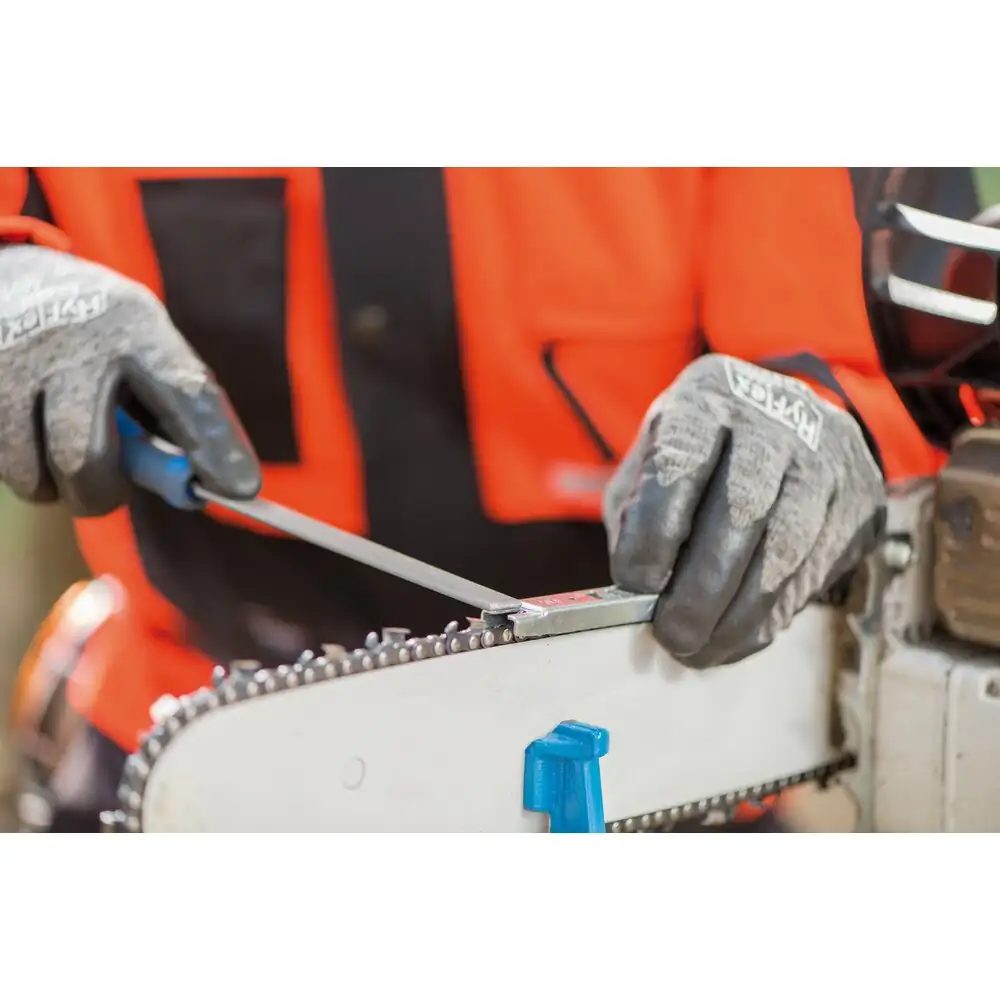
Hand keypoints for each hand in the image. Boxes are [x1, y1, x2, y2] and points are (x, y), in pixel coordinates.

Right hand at [0, 244, 260, 515]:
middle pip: (82, 453)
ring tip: (69, 462)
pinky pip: (5, 462)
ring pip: (33, 470)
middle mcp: (73, 341)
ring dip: (58, 487)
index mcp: (135, 326)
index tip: (240, 488)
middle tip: (112, 492)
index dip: (215, 447)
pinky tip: (35, 441)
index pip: (186, 393)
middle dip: (102, 493)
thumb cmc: (100, 328)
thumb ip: (178, 408)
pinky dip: (27, 470)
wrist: (12, 275)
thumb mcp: (146, 342)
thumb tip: (212, 485)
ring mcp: (13, 362)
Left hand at [603, 354, 885, 666]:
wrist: (781, 421)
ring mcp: (827, 458)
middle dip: (702, 590)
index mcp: (707, 401)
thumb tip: (639, 595)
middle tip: (671, 636)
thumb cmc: (696, 455)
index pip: (681, 466)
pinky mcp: (860, 500)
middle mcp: (774, 421)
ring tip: (700, 649)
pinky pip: (815, 571)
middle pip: (742, 512)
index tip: (635, 583)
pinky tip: (739, 636)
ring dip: (739, 615)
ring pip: (786, 550)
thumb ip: (636, 518)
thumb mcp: (649, 463)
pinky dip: (772, 616)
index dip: (656, 533)